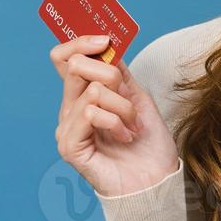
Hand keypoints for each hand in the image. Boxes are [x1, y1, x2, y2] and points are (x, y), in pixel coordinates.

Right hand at [50, 34, 178, 197]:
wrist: (156, 181)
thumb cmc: (148, 145)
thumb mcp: (137, 97)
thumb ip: (119, 72)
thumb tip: (108, 44)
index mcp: (82, 96)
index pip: (63, 58)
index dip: (79, 42)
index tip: (105, 39)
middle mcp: (69, 110)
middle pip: (75, 66)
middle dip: (112, 77)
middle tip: (130, 98)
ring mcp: (67, 129)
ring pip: (92, 91)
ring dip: (123, 107)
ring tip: (133, 127)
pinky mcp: (69, 147)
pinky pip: (91, 113)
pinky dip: (116, 121)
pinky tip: (125, 136)